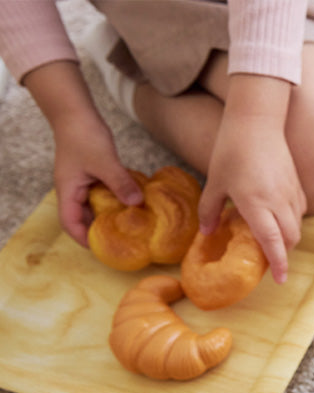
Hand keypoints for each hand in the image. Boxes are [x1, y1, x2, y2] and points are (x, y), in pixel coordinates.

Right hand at [23, 61, 141, 244]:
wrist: (77, 113)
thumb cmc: (84, 136)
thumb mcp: (105, 162)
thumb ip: (120, 183)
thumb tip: (137, 204)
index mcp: (68, 191)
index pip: (70, 223)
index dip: (83, 238)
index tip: (101, 248)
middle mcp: (73, 190)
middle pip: (82, 218)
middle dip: (99, 231)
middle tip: (122, 241)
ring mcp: (82, 183)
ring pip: (94, 206)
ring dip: (109, 215)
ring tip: (130, 226)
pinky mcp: (92, 175)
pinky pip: (102, 194)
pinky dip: (114, 200)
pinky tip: (131, 203)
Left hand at [198, 74, 306, 283]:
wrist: (257, 121)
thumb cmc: (231, 150)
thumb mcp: (215, 181)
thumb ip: (211, 210)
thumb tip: (208, 233)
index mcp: (256, 204)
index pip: (272, 242)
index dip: (277, 264)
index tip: (279, 279)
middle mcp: (278, 202)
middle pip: (290, 239)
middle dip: (283, 254)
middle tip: (268, 260)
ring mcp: (291, 193)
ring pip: (297, 226)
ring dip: (287, 238)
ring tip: (271, 240)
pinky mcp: (297, 184)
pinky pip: (300, 211)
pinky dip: (291, 222)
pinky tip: (277, 218)